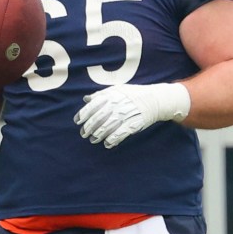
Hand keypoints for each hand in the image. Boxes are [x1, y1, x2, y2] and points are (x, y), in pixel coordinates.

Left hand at [74, 83, 190, 148]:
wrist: (154, 100)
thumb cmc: (133, 94)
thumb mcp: (117, 89)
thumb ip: (100, 94)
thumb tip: (86, 99)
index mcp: (111, 95)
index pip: (92, 106)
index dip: (83, 115)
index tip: (78, 121)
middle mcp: (116, 105)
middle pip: (98, 119)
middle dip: (88, 128)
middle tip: (84, 134)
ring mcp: (125, 115)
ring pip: (107, 128)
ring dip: (98, 136)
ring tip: (93, 140)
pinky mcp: (133, 125)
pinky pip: (119, 134)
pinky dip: (112, 140)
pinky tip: (107, 144)